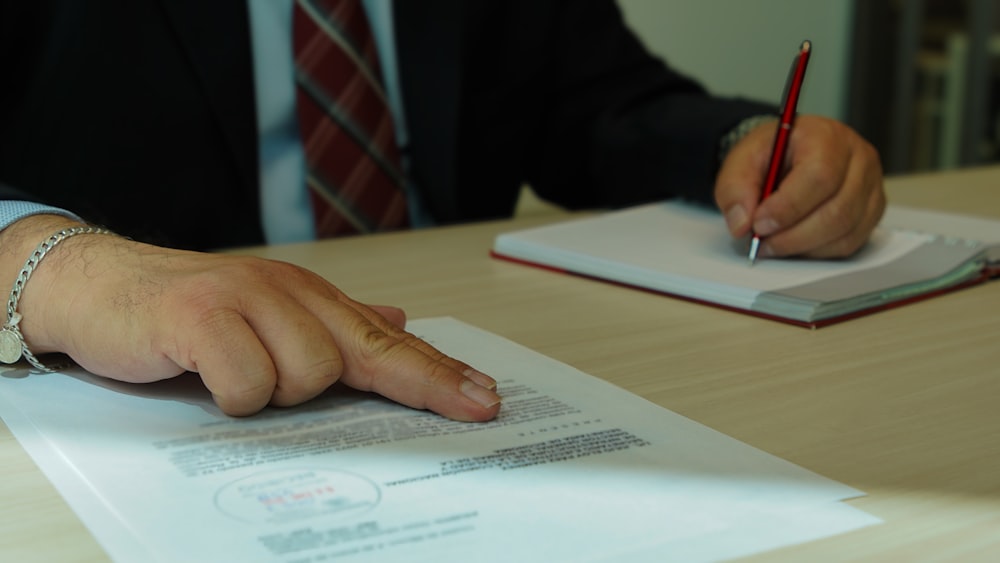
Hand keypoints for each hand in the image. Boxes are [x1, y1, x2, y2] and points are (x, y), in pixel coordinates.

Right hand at [5, 215, 500, 420]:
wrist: (98, 287)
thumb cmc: (190, 313)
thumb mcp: (268, 316)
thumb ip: (331, 324)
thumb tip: (397, 316)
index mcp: (309, 298)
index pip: (386, 340)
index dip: (438, 373)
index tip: (484, 401)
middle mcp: (288, 292)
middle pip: (368, 350)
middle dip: (416, 384)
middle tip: (463, 407)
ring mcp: (246, 300)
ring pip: (307, 375)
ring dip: (275, 393)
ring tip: (236, 378)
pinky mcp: (200, 317)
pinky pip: (248, 380)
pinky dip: (232, 394)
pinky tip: (207, 377)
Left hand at [714, 114, 885, 258]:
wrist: (789, 153)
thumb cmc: (772, 154)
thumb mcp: (742, 160)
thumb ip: (735, 188)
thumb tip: (742, 224)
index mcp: (827, 136)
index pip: (819, 176)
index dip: (788, 207)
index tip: (759, 224)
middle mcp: (858, 159)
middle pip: (837, 210)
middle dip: (793, 235)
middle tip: (761, 243)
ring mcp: (871, 186)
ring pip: (845, 231)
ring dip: (803, 247)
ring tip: (772, 244)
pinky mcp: (871, 210)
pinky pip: (850, 242)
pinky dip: (818, 251)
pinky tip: (795, 244)